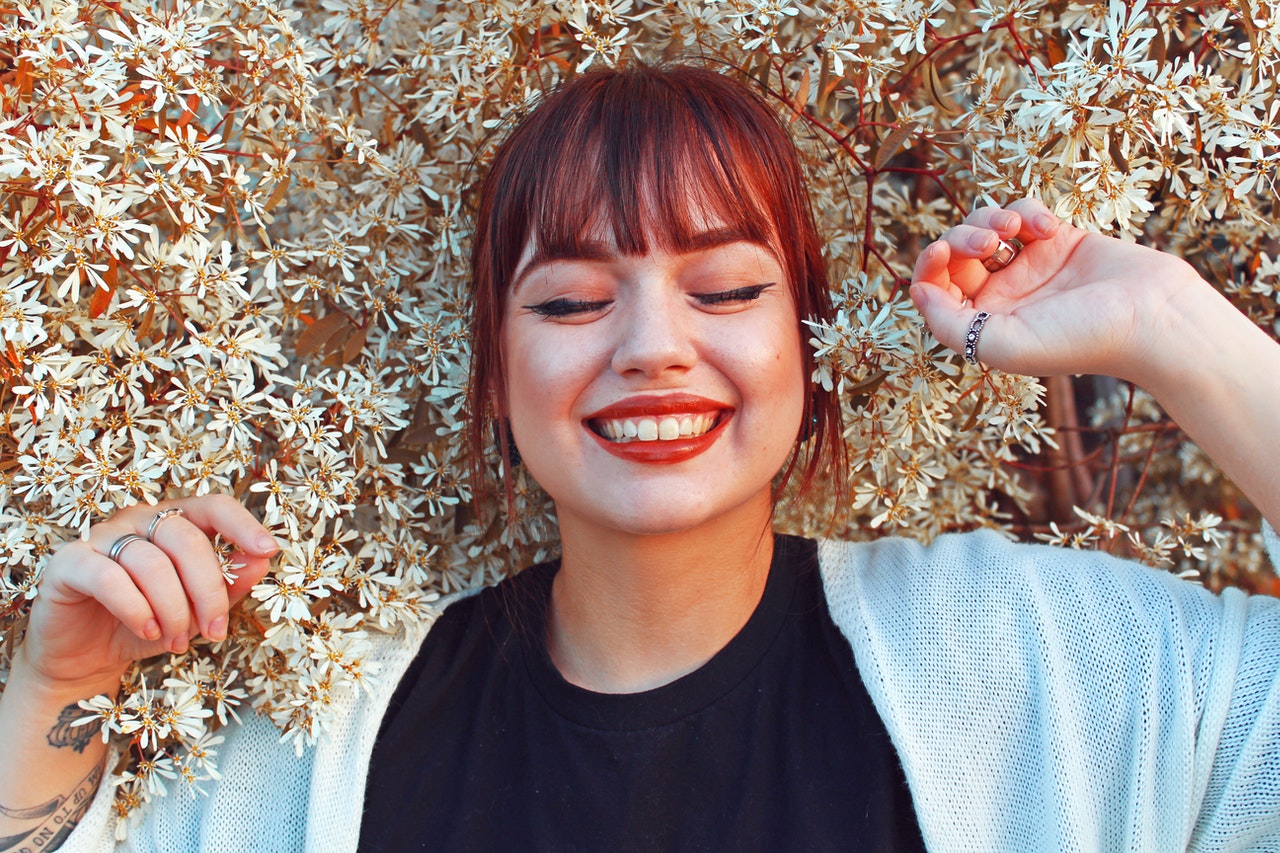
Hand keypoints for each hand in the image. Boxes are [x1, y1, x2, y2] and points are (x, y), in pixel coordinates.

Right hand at [20, 495, 277, 687]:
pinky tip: (147, 631)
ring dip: (173, 609)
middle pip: (187, 539)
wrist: (85, 659)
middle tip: (214, 630)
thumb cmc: (146, 626)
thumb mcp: (196, 610)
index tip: (267, 550)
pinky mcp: (69, 563)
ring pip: (152, 563)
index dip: (242, 525)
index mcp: (173, 522)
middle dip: (208, 590)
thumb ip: (227, 584)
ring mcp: (101, 537)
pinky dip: (136, 609)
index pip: (213, 506)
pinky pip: (110, 579)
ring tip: (177, 640)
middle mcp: (138, 520)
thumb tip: (261, 561)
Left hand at [909, 199, 1208, 381]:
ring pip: (985, 225)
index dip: (929, 264)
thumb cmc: (1078, 339)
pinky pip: (1024, 211)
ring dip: (989, 218)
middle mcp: (1002, 295)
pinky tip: (1049, 228)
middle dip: (962, 237)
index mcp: (983, 323)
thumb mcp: (1000, 344)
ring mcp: (1030, 266)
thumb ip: (949, 324)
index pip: (936, 288)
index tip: (942, 250)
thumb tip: (915, 292)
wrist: (1150, 317)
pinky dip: (1028, 211)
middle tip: (990, 242)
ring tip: (1014, 229)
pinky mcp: (1059, 240)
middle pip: (956, 253)